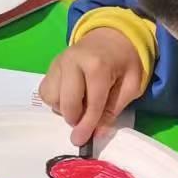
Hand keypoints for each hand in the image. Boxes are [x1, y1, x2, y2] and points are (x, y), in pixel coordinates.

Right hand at [38, 27, 145, 146]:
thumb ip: (113, 109)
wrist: (112, 36)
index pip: (91, 103)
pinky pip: (46, 92)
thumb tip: (96, 133)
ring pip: (53, 99)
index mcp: (97, 65)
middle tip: (86, 120)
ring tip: (80, 103)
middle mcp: (72, 62)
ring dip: (65, 108)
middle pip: (67, 102)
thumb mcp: (131, 85)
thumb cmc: (124, 62)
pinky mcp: (50, 66)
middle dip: (75, 118)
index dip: (88, 125)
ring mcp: (58, 62)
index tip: (81, 142)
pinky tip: (70, 96)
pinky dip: (56, 100)